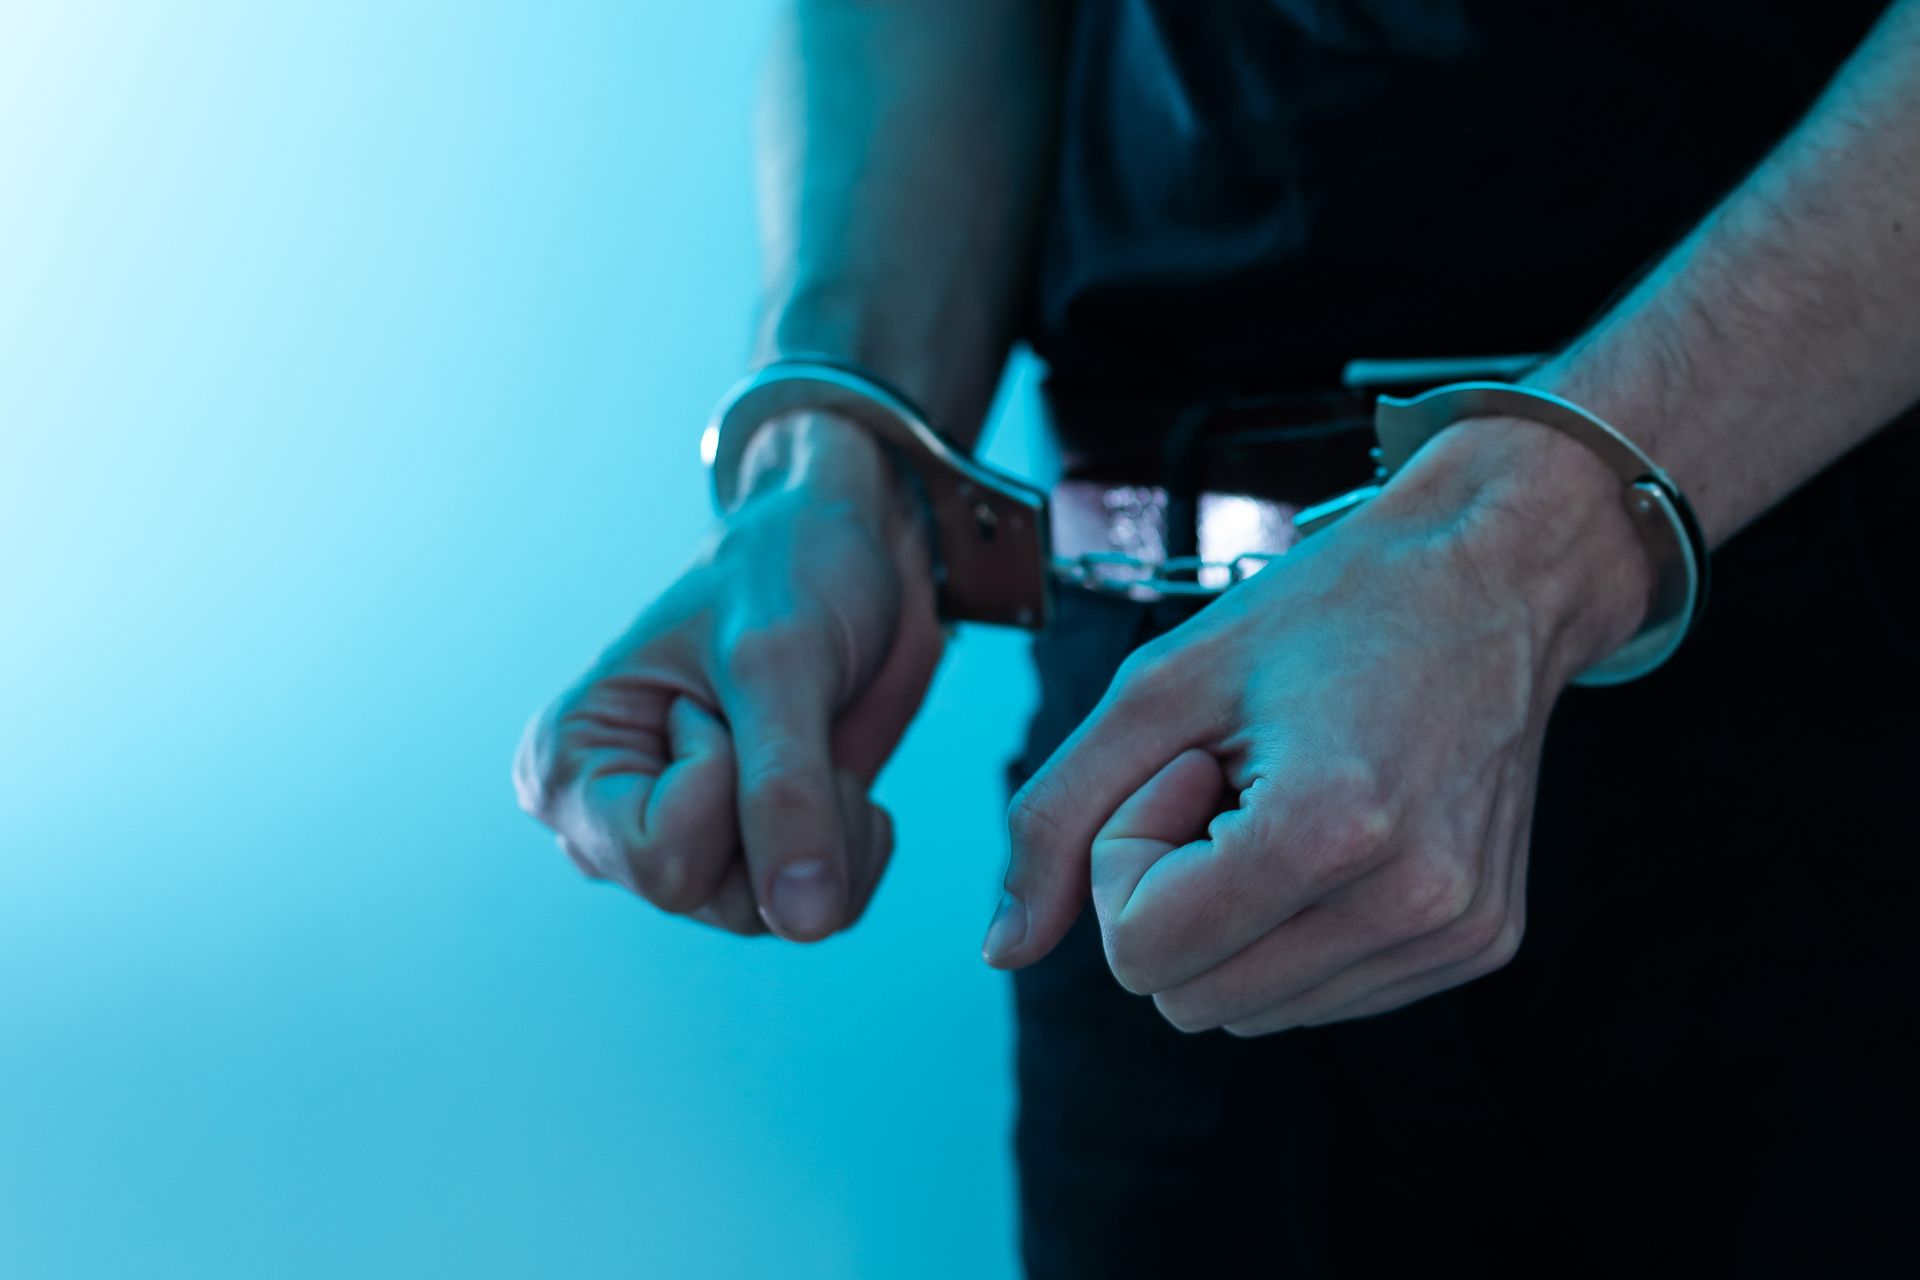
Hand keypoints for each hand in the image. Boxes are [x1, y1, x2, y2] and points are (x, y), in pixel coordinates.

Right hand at [514, 411, 942, 939]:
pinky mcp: (757, 857)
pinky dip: (857, 841)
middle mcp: (613, 826)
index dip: (725, 787)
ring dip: (828, 824)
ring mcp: (690, 849)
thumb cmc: (785, 570)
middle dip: (784, 810)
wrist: (849, 546)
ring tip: (809, 735)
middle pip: (720, 901)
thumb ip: (785, 793)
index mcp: (568, 769)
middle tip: (773, 714)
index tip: (716, 700)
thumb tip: (803, 922)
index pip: (660, 866)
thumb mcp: (778, 666)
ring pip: (777, 914)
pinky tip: (836, 770)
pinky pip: (824, 908)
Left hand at [983, 419, 1653, 1031]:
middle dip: (1173, 899)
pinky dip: (1291, 933)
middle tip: (1229, 782)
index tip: (1187, 766)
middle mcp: (1410, 903)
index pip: (1141, 953)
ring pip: (1250, 1014)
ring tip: (1285, 802)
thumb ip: (1056, 817)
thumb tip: (1004, 948)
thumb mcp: (1156, 686)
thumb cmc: (1320, 613)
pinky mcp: (1480, 946)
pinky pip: (1321, 999)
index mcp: (1328, 830)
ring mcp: (1455, 935)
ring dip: (1232, 921)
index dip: (1127, 857)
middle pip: (1189, 1000)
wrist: (1490, 578)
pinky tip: (1331, 834)